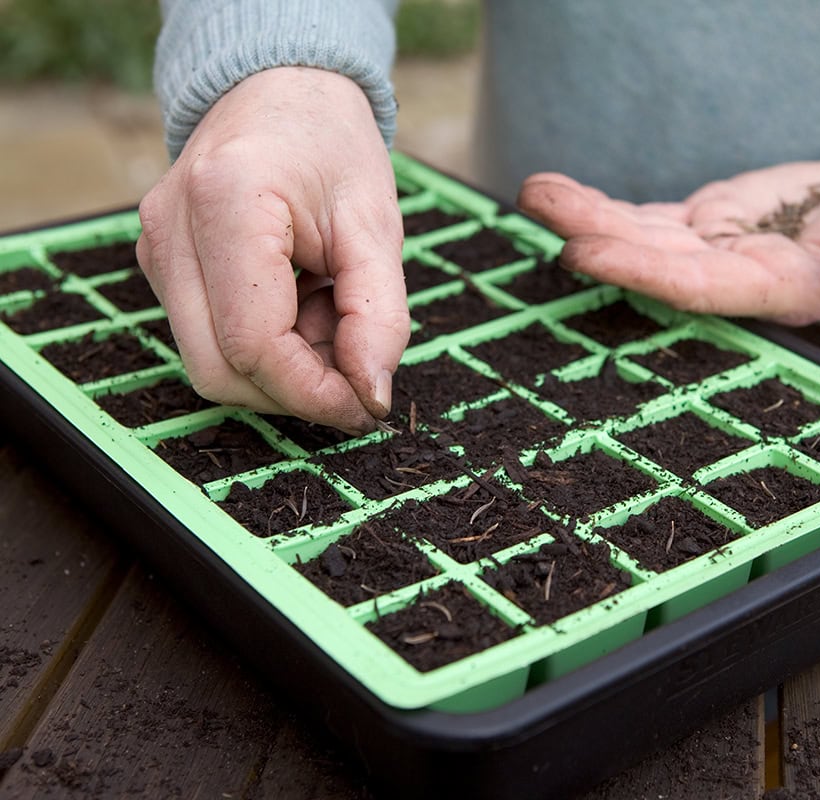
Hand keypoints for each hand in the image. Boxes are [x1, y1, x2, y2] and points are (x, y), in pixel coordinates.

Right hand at [136, 67, 408, 433]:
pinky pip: (209, 339)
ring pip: (211, 364)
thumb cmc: (332, 147)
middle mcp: (171, 231)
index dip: (314, 392)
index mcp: (226, 204)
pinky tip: (303, 306)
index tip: (368, 405)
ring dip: (283, 368)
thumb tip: (370, 395)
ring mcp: (154, 250)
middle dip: (297, 390)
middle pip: (220, 370)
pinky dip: (266, 346)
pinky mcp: (161, 265)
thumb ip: (379, 317)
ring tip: (330, 315)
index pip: (254, 344)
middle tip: (356, 364)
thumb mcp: (377, 227)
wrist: (281, 91)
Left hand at [517, 161, 819, 326]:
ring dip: (587, 217)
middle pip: (655, 262)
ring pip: (641, 238)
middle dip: (599, 237)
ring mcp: (713, 252)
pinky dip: (603, 207)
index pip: (702, 287)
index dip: (643, 270)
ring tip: (534, 191)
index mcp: (782, 290)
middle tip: (540, 208)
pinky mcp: (703, 226)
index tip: (587, 251)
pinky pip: (644, 220)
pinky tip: (558, 194)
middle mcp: (735, 279)